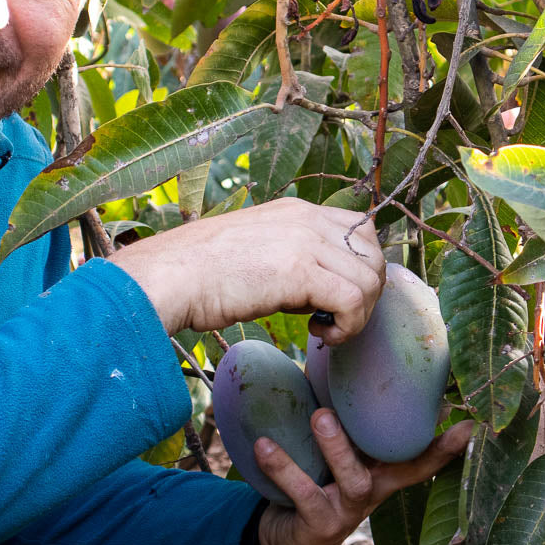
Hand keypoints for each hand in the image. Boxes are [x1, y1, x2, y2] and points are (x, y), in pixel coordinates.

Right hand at [109, 198, 384, 339]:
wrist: (171, 276)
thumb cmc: (200, 273)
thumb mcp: (255, 250)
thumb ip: (289, 256)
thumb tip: (316, 289)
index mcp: (297, 210)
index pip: (359, 230)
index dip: (358, 267)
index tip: (334, 297)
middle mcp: (306, 219)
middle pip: (373, 253)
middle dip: (366, 293)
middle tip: (335, 318)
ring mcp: (305, 242)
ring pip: (369, 279)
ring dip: (356, 314)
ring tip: (324, 329)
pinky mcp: (300, 271)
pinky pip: (354, 300)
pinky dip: (347, 326)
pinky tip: (318, 334)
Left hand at [252, 408, 473, 544]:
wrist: (283, 537)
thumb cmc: (313, 479)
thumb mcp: (332, 453)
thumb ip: (340, 418)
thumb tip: (329, 359)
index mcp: (380, 472)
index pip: (420, 458)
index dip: (447, 445)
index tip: (471, 425)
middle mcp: (371, 492)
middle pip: (395, 468)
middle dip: (396, 436)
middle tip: (368, 398)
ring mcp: (348, 512)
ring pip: (353, 480)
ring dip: (336, 446)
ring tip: (319, 415)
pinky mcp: (319, 525)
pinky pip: (304, 494)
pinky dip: (283, 468)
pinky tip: (263, 446)